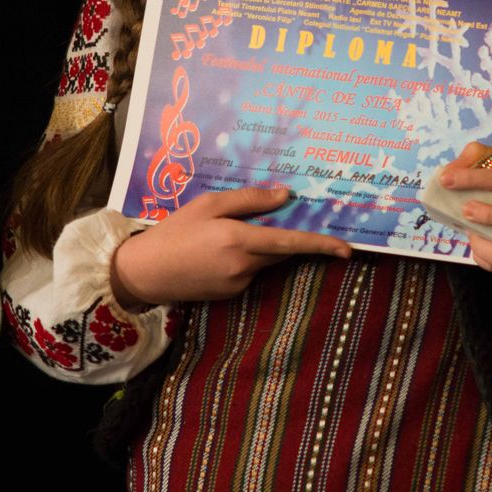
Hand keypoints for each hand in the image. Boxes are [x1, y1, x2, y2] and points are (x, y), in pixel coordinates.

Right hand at [110, 185, 351, 308]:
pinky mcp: (231, 295)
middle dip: (284, 236)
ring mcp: (238, 284)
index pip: (290, 242)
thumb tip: (286, 196)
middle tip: (270, 219)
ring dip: (258, 245)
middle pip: (280, 250)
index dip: (321, 245)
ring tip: (220, 233)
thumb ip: (249, 200)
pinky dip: (244, 259)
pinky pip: (249, 272)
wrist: (144, 273)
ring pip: (264, 261)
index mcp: (238, 239)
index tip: (347, 249)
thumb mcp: (209, 204)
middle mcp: (243, 266)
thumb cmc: (175, 230)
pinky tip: (215, 252)